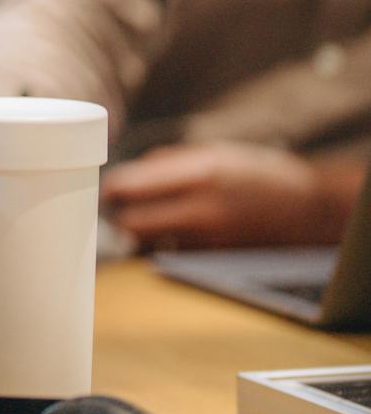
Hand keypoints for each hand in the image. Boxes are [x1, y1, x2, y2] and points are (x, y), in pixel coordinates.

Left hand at [100, 142, 348, 248]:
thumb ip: (168, 163)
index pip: (131, 186)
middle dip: (118, 216)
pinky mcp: (216, 260)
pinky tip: (164, 238)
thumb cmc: (256, 173)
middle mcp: (202, 208)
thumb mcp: (212, 153)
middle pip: (133, 222)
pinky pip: (174, 256)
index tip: (104, 190)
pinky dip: (162, 248)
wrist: (308, 208)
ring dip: (136, 235)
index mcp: (198, 173)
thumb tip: (128, 176)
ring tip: (134, 222)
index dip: (111, 190)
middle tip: (112, 209)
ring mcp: (210, 239)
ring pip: (150, 244)